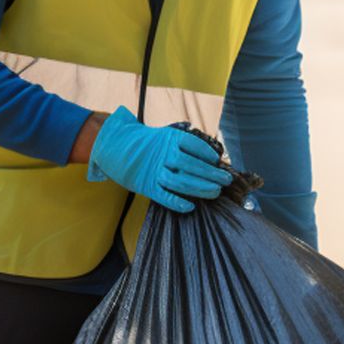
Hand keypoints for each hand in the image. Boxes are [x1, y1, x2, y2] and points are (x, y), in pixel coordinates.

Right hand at [85, 107, 232, 211]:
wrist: (117, 147)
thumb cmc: (150, 143)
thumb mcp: (167, 136)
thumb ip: (186, 146)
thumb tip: (213, 159)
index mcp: (169, 139)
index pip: (193, 145)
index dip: (207, 153)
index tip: (217, 160)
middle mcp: (162, 154)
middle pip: (191, 165)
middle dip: (211, 174)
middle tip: (226, 180)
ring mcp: (154, 171)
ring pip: (180, 182)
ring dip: (200, 188)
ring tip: (216, 192)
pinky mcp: (146, 186)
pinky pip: (163, 196)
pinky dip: (177, 203)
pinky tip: (191, 207)